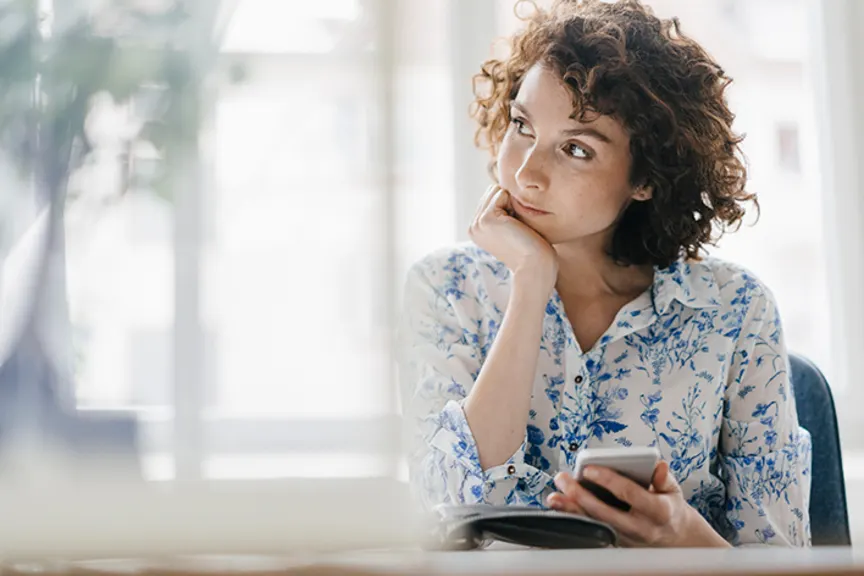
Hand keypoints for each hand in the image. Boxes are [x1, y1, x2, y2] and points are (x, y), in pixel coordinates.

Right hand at [468, 185, 557, 295]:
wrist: (535, 266)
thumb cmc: (532, 249)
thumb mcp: (513, 228)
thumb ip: (505, 212)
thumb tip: (506, 191)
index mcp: (477, 229)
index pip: (493, 198)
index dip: (510, 207)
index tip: (516, 230)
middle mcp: (473, 226)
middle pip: (493, 191)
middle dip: (510, 203)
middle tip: (518, 228)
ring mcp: (477, 223)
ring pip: (497, 191)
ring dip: (512, 204)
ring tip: (517, 227)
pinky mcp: (486, 219)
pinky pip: (502, 193)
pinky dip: (514, 204)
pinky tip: (518, 225)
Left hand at [546, 461, 730, 547]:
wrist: (675, 537)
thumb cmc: (669, 508)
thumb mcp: (673, 490)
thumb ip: (664, 478)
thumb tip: (658, 465)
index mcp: (658, 512)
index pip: (629, 494)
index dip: (608, 480)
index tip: (589, 469)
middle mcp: (640, 529)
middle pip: (605, 513)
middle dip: (581, 496)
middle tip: (563, 480)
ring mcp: (627, 539)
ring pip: (595, 525)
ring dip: (572, 511)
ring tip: (554, 497)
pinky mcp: (616, 544)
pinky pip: (593, 530)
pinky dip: (576, 519)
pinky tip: (561, 508)